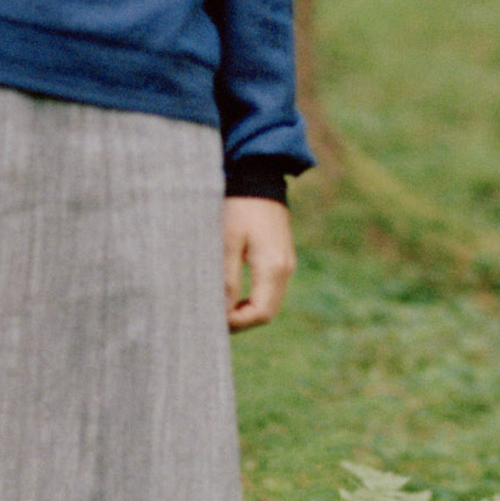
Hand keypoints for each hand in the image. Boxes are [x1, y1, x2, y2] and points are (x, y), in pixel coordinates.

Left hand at [223, 196, 292, 331]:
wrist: (259, 177)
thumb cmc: (238, 208)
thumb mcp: (227, 242)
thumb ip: (227, 279)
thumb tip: (223, 311)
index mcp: (273, 267)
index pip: (260, 313)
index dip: (237, 322)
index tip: (213, 319)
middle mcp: (285, 269)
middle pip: (267, 312)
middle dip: (242, 321)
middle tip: (214, 319)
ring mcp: (286, 264)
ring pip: (270, 303)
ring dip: (247, 311)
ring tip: (220, 308)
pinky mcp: (281, 258)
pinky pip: (270, 289)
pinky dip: (253, 298)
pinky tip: (233, 294)